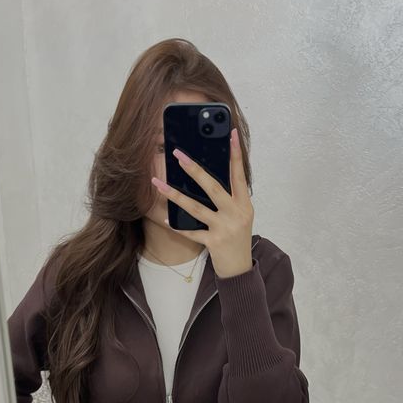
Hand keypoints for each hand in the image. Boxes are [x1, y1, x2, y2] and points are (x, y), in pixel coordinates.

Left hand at [151, 127, 254, 277]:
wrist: (240, 268)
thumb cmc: (237, 238)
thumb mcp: (240, 215)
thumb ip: (229, 198)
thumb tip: (206, 177)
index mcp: (244, 204)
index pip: (239, 174)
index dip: (235, 154)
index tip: (230, 134)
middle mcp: (236, 213)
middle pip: (213, 187)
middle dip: (194, 169)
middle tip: (178, 155)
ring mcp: (225, 228)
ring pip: (196, 208)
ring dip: (175, 195)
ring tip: (158, 184)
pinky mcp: (214, 242)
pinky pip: (191, 232)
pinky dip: (178, 226)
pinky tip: (165, 219)